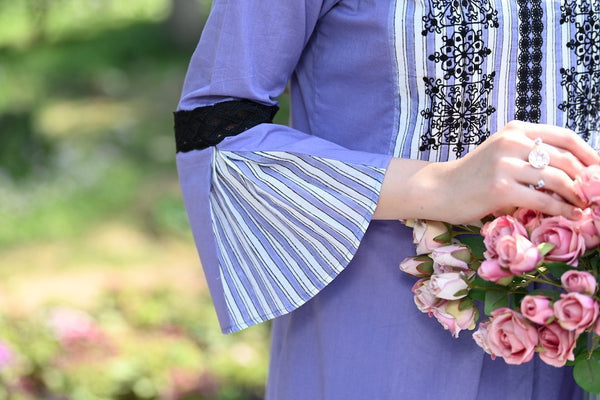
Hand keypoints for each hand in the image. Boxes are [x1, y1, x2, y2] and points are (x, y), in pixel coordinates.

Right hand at [433, 121, 599, 222]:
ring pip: (558, 179)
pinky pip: (543, 200)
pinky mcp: (500, 189)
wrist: (441, 189)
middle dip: (587, 179)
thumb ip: (531, 154)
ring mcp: (505, 165)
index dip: (590, 153)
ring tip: (584, 206)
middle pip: (566, 159)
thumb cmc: (474, 175)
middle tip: (595, 193)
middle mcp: (512, 142)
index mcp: (516, 130)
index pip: (565, 136)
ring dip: (577, 196)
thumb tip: (573, 168)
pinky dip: (562, 209)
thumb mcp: (503, 154)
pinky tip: (570, 215)